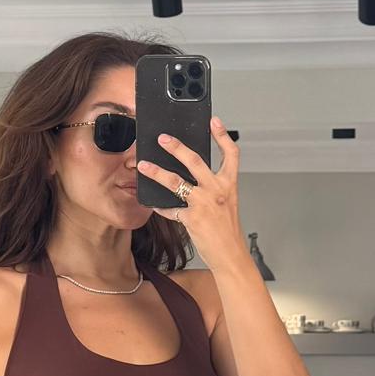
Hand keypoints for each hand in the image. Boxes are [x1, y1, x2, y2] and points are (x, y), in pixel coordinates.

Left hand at [138, 115, 246, 270]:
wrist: (230, 255)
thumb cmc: (227, 230)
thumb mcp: (226, 203)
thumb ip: (212, 187)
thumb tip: (192, 176)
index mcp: (228, 185)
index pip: (231, 154)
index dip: (222, 136)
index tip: (213, 121)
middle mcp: (217, 190)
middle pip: (195, 161)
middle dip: (176, 147)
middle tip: (162, 138)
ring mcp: (204, 204)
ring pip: (176, 182)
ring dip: (156, 172)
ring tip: (143, 166)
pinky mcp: (191, 218)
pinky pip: (170, 209)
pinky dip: (160, 206)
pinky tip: (152, 203)